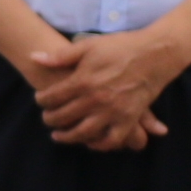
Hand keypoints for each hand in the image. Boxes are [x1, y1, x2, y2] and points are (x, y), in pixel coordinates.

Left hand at [25, 31, 175, 152]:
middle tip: (47, 120)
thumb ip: (60, 56)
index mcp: (83, 80)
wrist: (156, 53)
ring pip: (84, 133)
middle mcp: (96, 99)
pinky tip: (90, 142)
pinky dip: (100, 144)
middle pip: (64, 117)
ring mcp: (114, 111)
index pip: (52, 97)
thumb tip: (34, 57)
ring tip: (59, 136)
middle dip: (51, 120)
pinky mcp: (130, 118)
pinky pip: (113, 139)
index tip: (40, 100)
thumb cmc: (121, 46)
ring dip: (69, 137)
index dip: (42, 100)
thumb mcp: (88, 46)